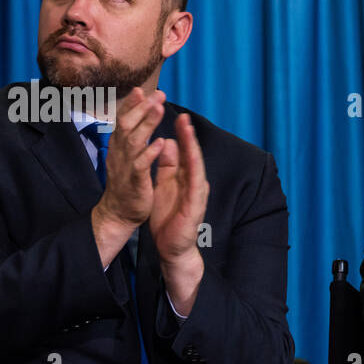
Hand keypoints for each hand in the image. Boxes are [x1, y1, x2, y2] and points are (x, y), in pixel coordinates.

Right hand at [91, 87, 168, 265]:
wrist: (118, 214)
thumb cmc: (126, 184)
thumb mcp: (128, 158)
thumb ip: (134, 139)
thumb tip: (140, 120)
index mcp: (119, 147)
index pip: (124, 120)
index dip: (132, 105)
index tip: (142, 90)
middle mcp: (119, 153)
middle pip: (127, 124)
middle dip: (141, 108)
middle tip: (157, 94)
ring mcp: (125, 166)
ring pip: (134, 140)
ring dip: (147, 123)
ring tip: (159, 108)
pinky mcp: (134, 181)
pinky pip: (141, 164)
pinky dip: (150, 153)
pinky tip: (160, 142)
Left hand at [150, 113, 208, 314]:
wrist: (171, 247)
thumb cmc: (169, 218)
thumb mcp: (166, 185)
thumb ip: (169, 165)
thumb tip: (170, 142)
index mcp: (186, 178)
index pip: (185, 152)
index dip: (182, 134)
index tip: (177, 115)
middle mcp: (195, 184)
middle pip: (193, 156)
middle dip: (189, 136)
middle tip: (184, 116)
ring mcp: (197, 196)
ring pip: (196, 168)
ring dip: (193, 150)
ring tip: (188, 132)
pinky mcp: (195, 209)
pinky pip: (194, 188)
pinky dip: (193, 173)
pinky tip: (191, 161)